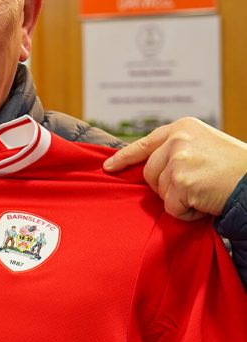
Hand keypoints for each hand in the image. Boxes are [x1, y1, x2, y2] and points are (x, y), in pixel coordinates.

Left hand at [103, 117, 246, 220]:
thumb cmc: (234, 168)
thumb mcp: (204, 146)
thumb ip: (177, 150)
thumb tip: (149, 167)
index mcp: (182, 128)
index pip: (144, 144)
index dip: (124, 158)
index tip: (108, 167)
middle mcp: (177, 140)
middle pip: (149, 173)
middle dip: (167, 187)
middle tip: (196, 186)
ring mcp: (178, 160)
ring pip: (160, 191)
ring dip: (180, 200)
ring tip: (205, 192)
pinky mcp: (182, 182)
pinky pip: (172, 208)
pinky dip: (188, 213)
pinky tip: (206, 203)